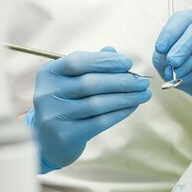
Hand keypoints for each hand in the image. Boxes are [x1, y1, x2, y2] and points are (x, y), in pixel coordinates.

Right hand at [25, 47, 150, 172]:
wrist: (50, 140)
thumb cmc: (68, 102)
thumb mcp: (74, 80)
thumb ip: (92, 64)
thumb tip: (113, 51)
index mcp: (49, 73)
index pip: (77, 61)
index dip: (105, 61)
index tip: (128, 63)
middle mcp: (47, 93)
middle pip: (90, 84)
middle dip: (122, 81)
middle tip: (143, 81)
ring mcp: (54, 116)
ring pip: (98, 104)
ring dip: (127, 97)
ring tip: (144, 94)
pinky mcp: (65, 135)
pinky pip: (100, 121)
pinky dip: (121, 112)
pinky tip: (133, 106)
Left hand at [153, 10, 191, 104]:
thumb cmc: (182, 64)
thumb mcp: (165, 58)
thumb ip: (162, 55)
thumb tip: (166, 56)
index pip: (182, 18)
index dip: (170, 33)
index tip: (159, 49)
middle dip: (182, 46)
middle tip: (171, 61)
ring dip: (188, 63)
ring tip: (175, 74)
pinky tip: (184, 79)